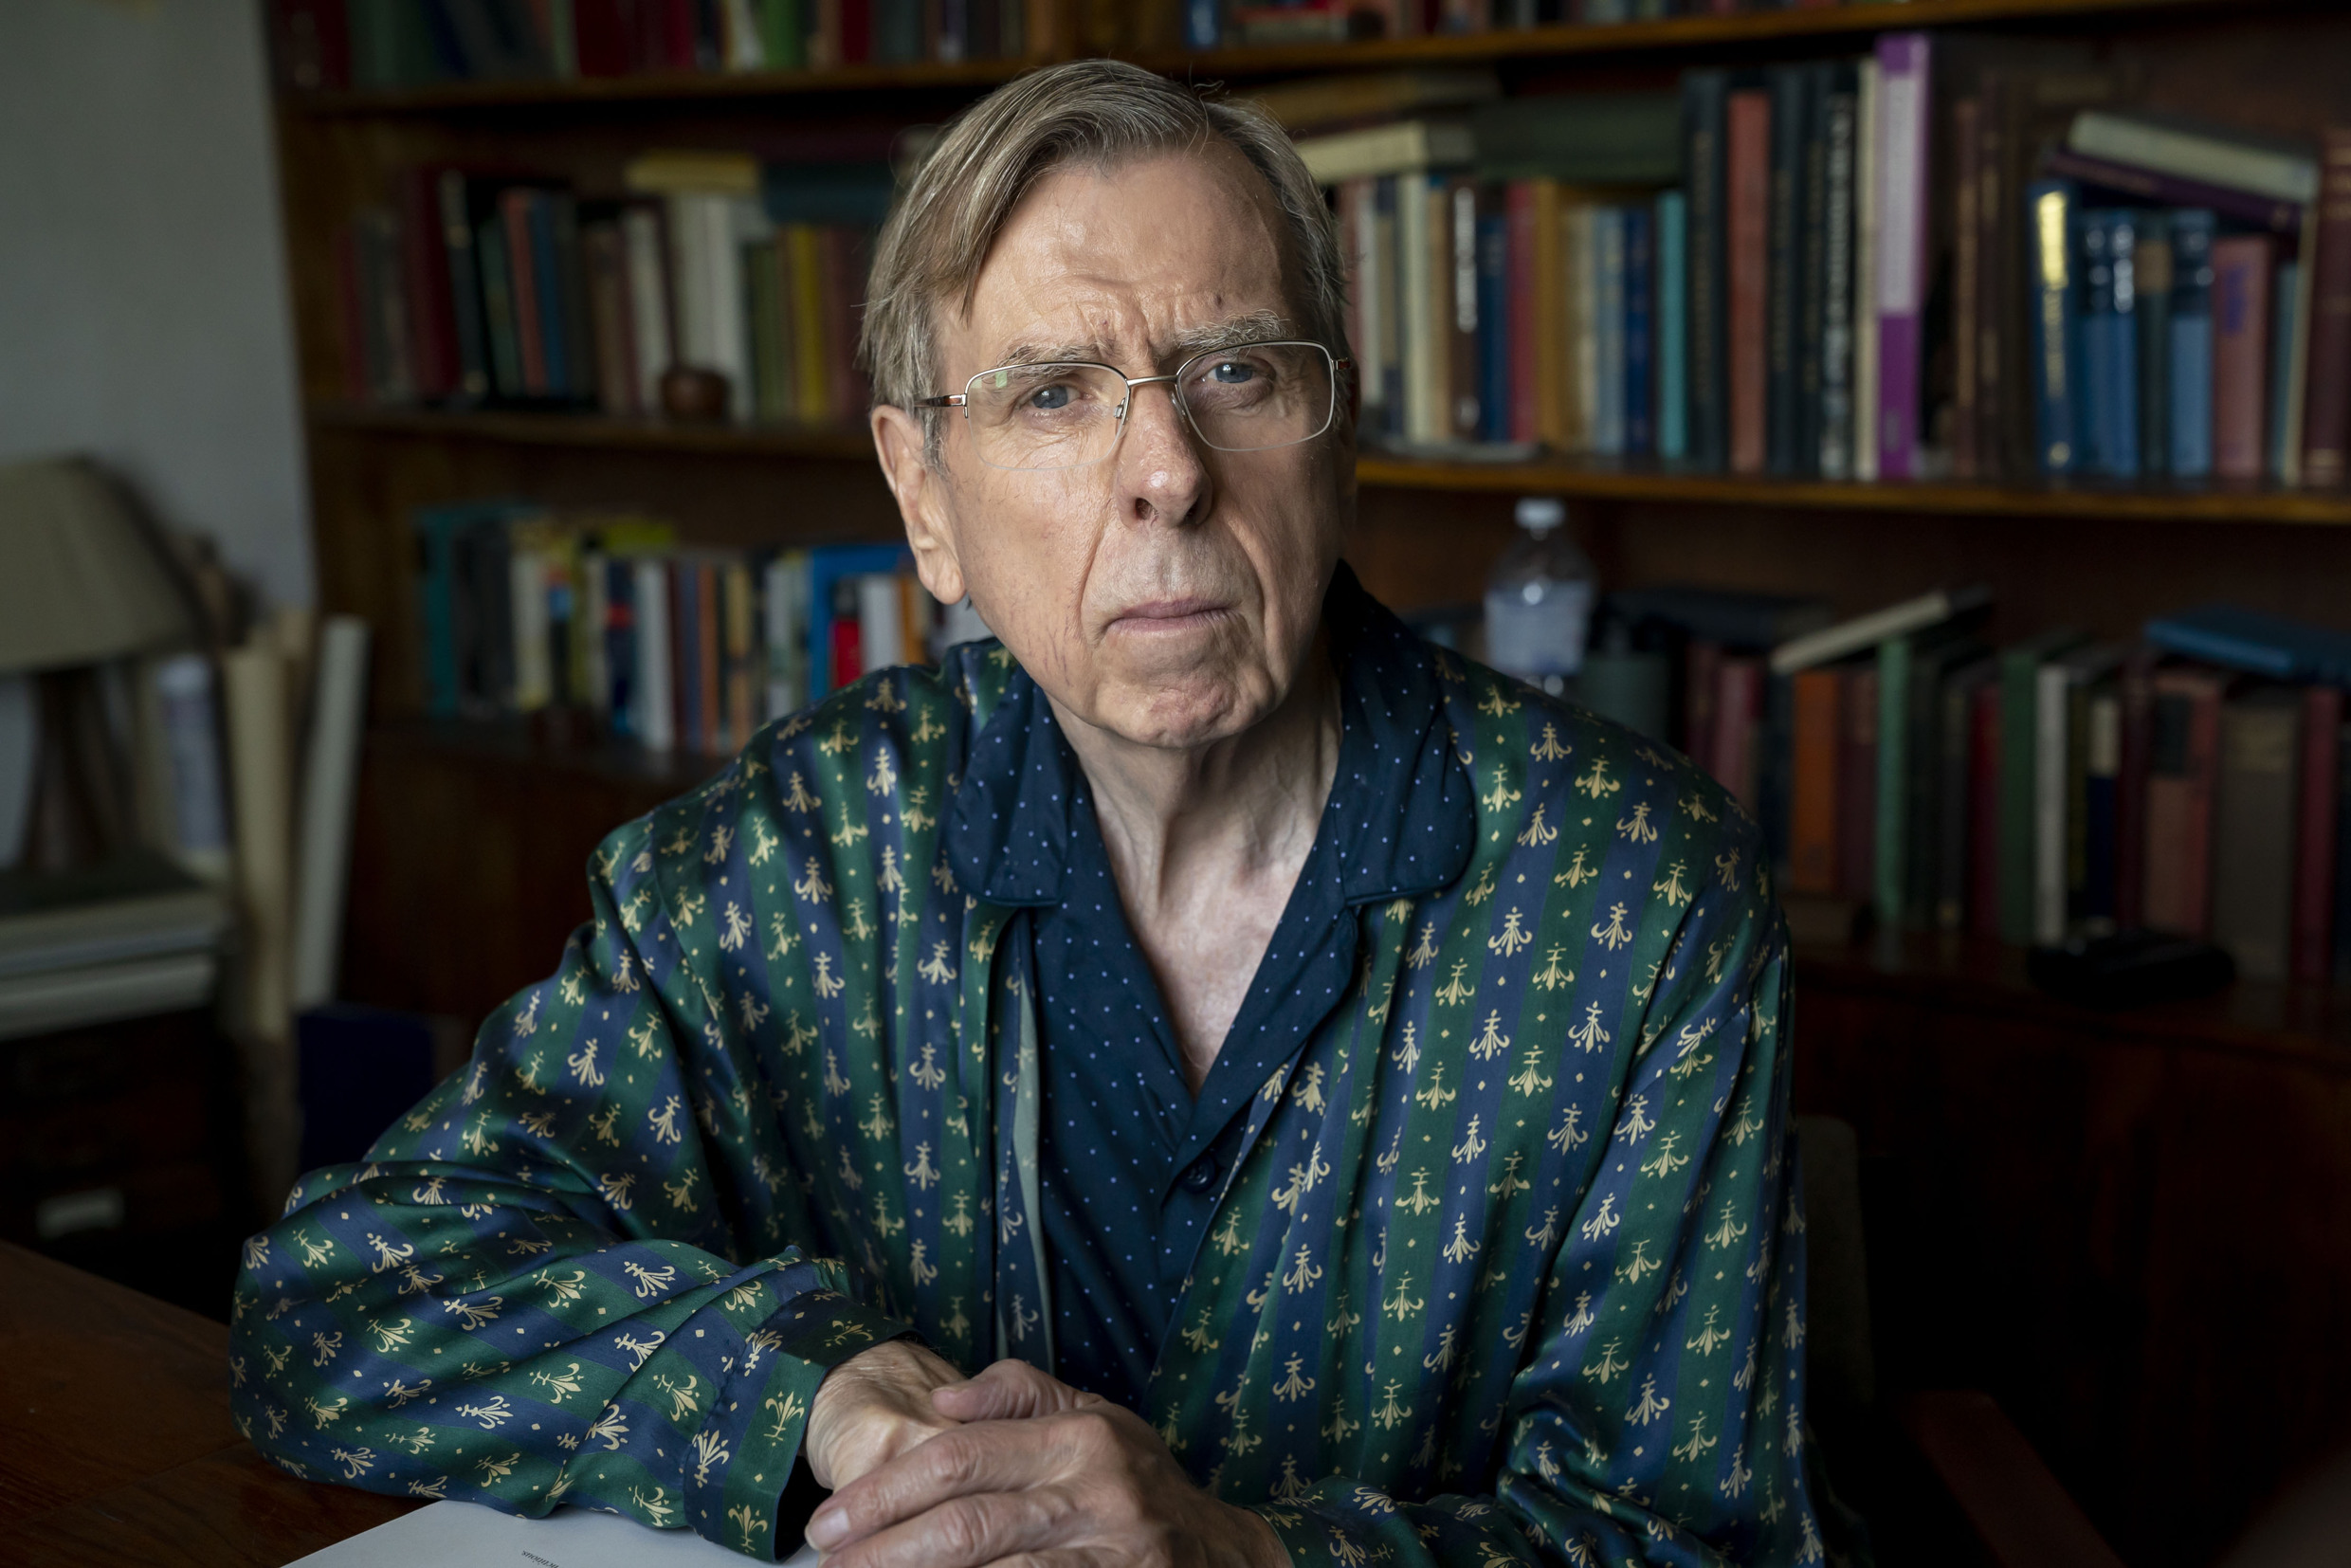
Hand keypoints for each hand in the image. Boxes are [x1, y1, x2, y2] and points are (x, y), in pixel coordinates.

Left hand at [804, 1359, 1289, 1567]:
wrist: (1233, 1559)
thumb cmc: (1147, 1487)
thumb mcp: (1099, 1419)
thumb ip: (1022, 1396)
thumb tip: (943, 1399)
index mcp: (1082, 1436)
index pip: (962, 1457)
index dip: (886, 1491)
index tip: (830, 1520)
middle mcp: (1098, 1492)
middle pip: (966, 1523)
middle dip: (883, 1548)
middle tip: (827, 1562)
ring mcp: (1110, 1554)